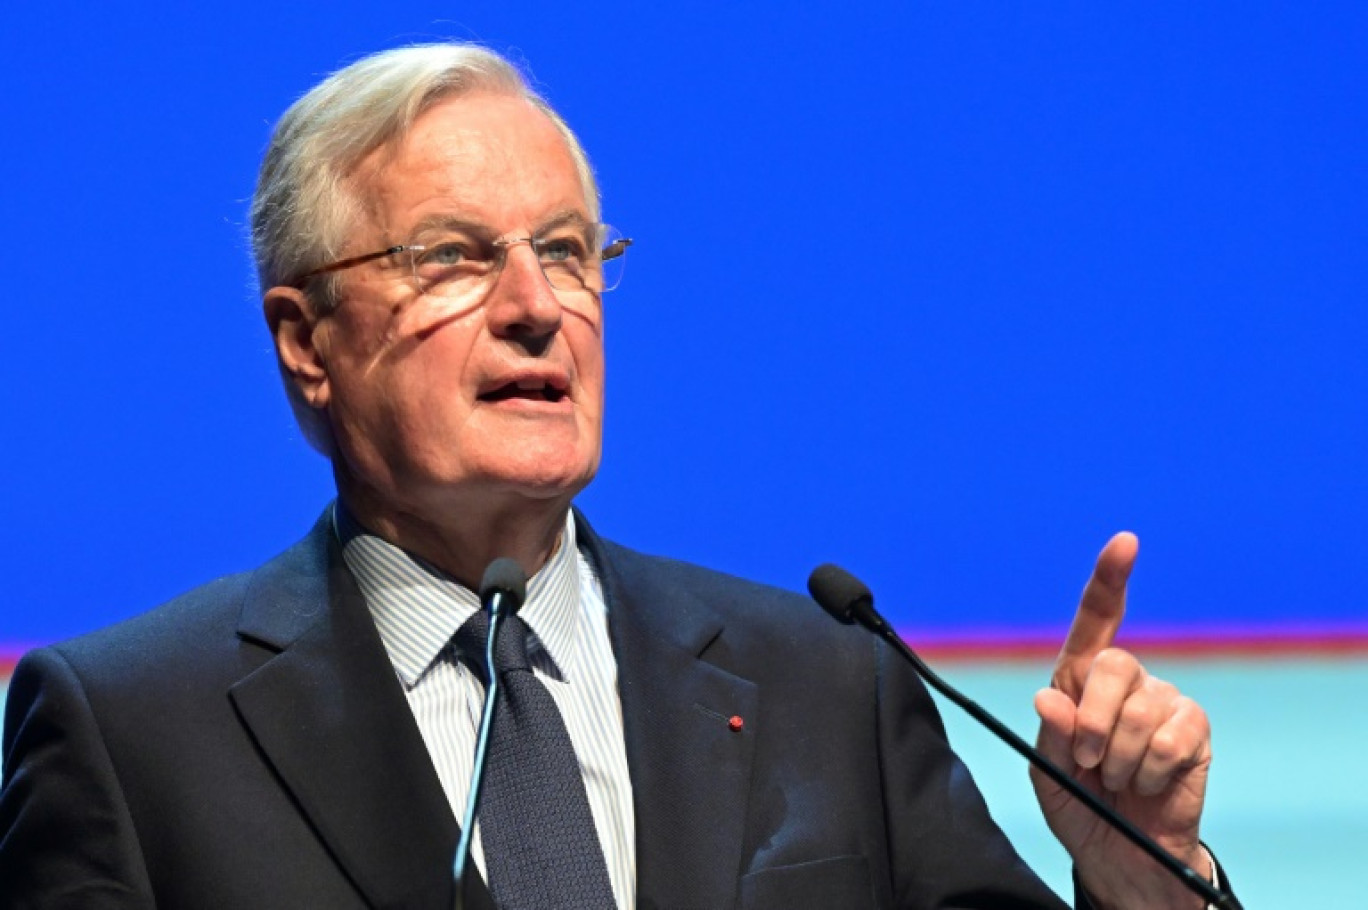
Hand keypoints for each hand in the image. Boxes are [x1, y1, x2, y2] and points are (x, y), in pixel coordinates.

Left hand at [1032, 533, 1212, 909]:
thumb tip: (1049, 697)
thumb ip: (1048, 734)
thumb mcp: (1048, 772)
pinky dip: (1151, 769)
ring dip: (1119, 758)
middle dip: (1092, 720)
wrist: (1122, 854)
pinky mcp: (1194, 730)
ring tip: (1117, 779)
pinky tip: (1148, 783)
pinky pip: (1170, 738)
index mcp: (1079, 679)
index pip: (1096, 619)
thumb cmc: (1080, 805)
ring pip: (1138, 711)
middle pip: (1111, 664)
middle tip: (1085, 760)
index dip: (1110, 579)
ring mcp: (1163, 702)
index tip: (1125, 543)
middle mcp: (1124, 681)